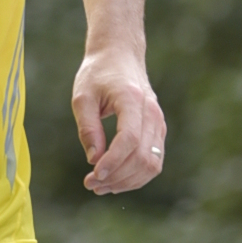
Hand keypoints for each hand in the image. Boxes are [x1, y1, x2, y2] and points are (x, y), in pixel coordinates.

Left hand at [72, 48, 165, 194]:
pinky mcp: (158, 131)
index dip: (112, 161)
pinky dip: (136, 176)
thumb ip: (88, 128)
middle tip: (90, 184)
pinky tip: (115, 180)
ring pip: (151, 164)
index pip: (129, 139)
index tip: (93, 174)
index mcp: (132, 99)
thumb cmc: (98, 74)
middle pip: (142, 156)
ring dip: (127, 181)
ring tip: (101, 187)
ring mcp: (158, 122)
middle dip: (116, 176)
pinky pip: (154, 161)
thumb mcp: (82, 97)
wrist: (120, 56)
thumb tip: (94, 160)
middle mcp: (151, 112)